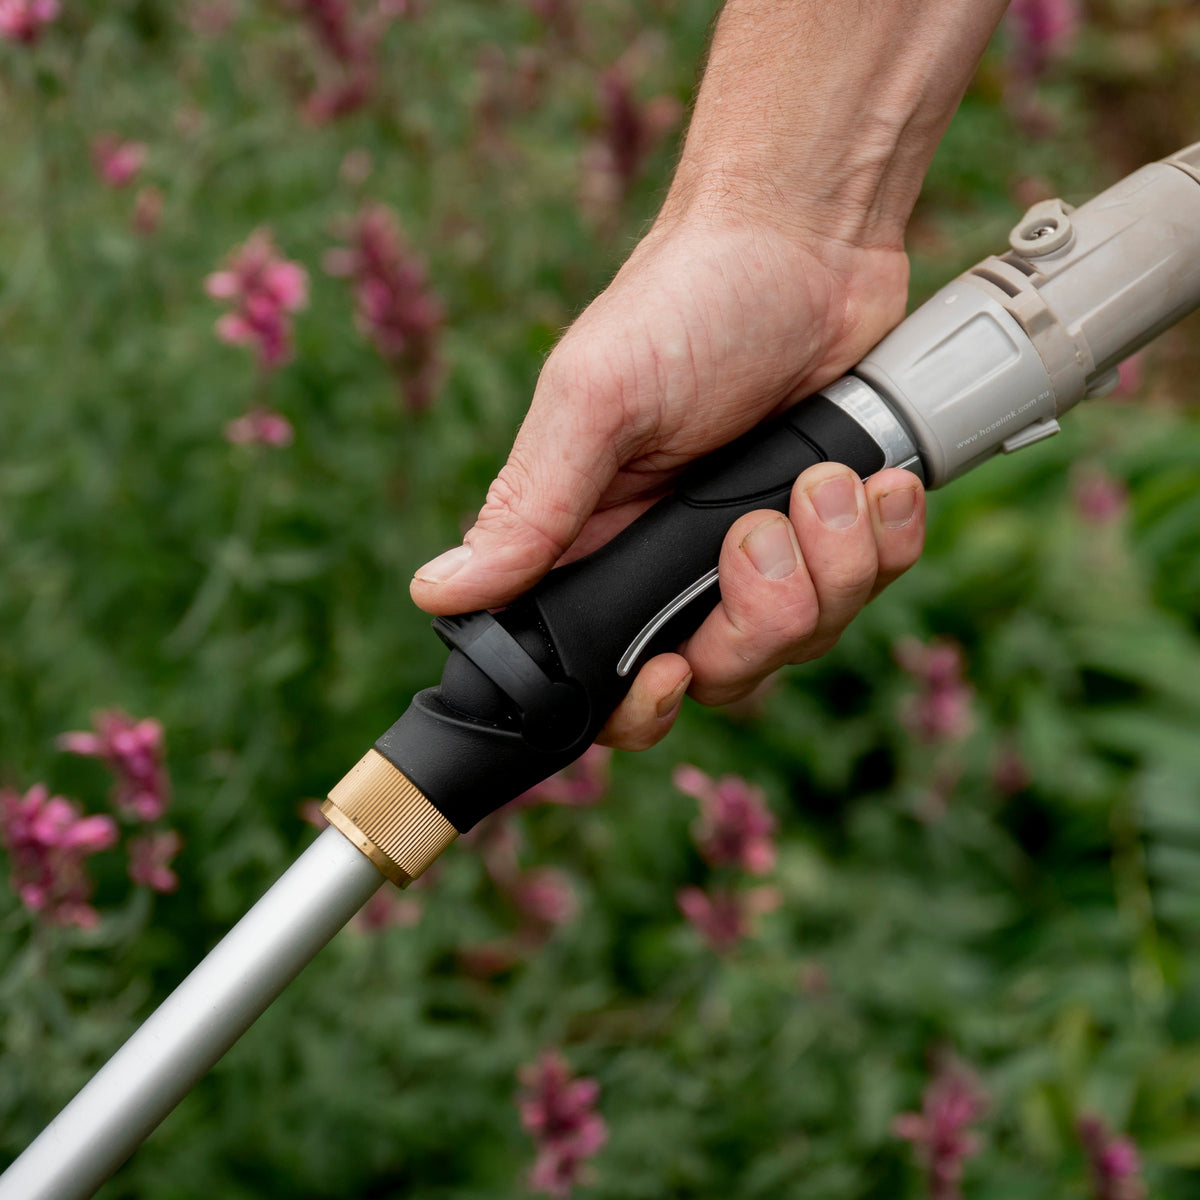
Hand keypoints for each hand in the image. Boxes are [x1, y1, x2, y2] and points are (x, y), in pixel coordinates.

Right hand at [411, 212, 924, 748]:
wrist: (808, 235)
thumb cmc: (686, 300)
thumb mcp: (594, 397)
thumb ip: (530, 504)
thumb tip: (439, 591)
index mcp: (600, 546)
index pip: (604, 678)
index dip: (641, 705)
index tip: (674, 669)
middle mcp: (677, 564)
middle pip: (722, 676)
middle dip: (758, 623)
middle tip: (756, 530)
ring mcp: (763, 551)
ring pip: (806, 638)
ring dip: (832, 565)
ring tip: (823, 479)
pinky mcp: (833, 529)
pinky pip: (873, 587)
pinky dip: (887, 539)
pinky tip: (874, 479)